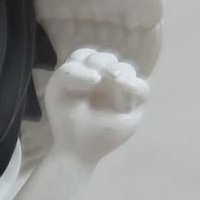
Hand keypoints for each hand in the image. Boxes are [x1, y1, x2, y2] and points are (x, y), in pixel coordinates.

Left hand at [42, 48, 147, 166]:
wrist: (74, 144)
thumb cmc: (65, 116)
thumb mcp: (57, 88)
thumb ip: (70, 72)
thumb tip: (98, 76)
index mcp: (85, 73)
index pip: (89, 54)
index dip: (85, 58)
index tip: (77, 73)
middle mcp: (103, 79)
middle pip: (110, 58)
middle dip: (102, 62)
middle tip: (95, 77)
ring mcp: (119, 91)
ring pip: (128, 69)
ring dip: (120, 70)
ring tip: (114, 78)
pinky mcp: (133, 105)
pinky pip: (142, 88)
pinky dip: (134, 85)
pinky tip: (123, 85)